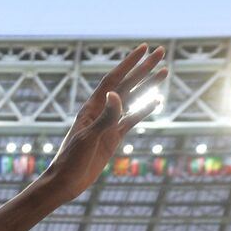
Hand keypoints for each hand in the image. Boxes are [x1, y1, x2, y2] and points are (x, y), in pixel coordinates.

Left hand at [40, 43, 166, 201]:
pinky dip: (145, 109)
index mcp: (91, 108)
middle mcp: (100, 112)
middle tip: (161, 51)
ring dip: (148, 85)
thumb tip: (116, 94)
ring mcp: (108, 124)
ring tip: (165, 71)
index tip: (144, 48)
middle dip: (143, 68)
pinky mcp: (113, 137)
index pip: (113, 80)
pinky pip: (132, 119)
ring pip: (132, 99)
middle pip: (126, 85)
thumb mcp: (88, 138)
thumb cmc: (71, 160)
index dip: (129, 63)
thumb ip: (104, 117)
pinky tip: (157, 100)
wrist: (65, 182)